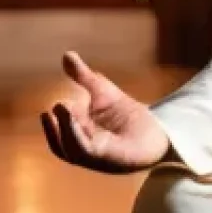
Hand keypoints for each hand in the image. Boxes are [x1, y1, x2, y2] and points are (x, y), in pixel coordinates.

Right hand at [40, 52, 170, 173]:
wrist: (158, 130)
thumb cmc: (128, 114)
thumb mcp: (102, 91)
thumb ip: (83, 76)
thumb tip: (66, 54)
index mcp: (78, 133)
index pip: (58, 130)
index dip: (54, 119)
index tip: (53, 104)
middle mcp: (82, 147)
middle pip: (61, 142)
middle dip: (56, 126)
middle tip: (55, 107)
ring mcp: (94, 156)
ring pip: (71, 149)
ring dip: (65, 131)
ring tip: (63, 110)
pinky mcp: (107, 159)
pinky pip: (88, 152)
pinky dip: (80, 139)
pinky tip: (82, 124)